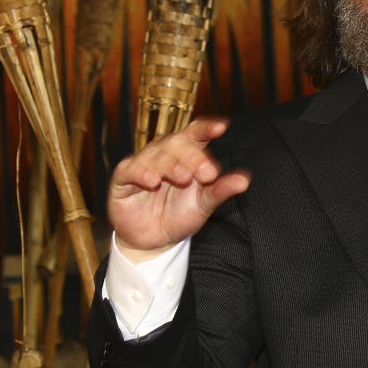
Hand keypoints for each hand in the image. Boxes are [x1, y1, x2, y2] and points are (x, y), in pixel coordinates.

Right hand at [108, 118, 250, 260]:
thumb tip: (244, 180)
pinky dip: (141, 172)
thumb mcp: (204, 204)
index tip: (222, 127)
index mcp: (187, 154)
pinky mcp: (123, 178)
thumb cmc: (180, 214)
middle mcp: (164, 153)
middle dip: (194, 156)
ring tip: (184, 178)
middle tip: (208, 174)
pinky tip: (153, 180)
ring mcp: (143, 163)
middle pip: (178, 143)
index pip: (196, 133)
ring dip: (171, 165)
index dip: (207, 128)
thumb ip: (221, 190)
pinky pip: (130, 169)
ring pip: (156, 154)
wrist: (154, 240)